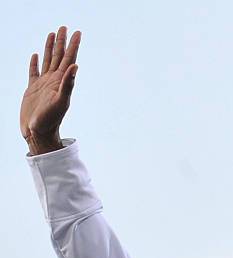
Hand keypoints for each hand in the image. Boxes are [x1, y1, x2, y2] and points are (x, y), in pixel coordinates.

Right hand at [20, 26, 80, 154]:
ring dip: (51, 48)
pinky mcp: (32, 89)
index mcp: (61, 82)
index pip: (69, 59)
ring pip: (48, 60)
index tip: (77, 33)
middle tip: (65, 27)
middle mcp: (54, 81)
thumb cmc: (51, 120)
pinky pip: (34, 72)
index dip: (73, 46)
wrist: (38, 133)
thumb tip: (75, 66)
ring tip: (53, 34)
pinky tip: (36, 56)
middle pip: (59, 56)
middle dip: (62, 42)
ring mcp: (43, 84)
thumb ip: (68, 84)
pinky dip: (35, 63)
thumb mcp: (61, 102)